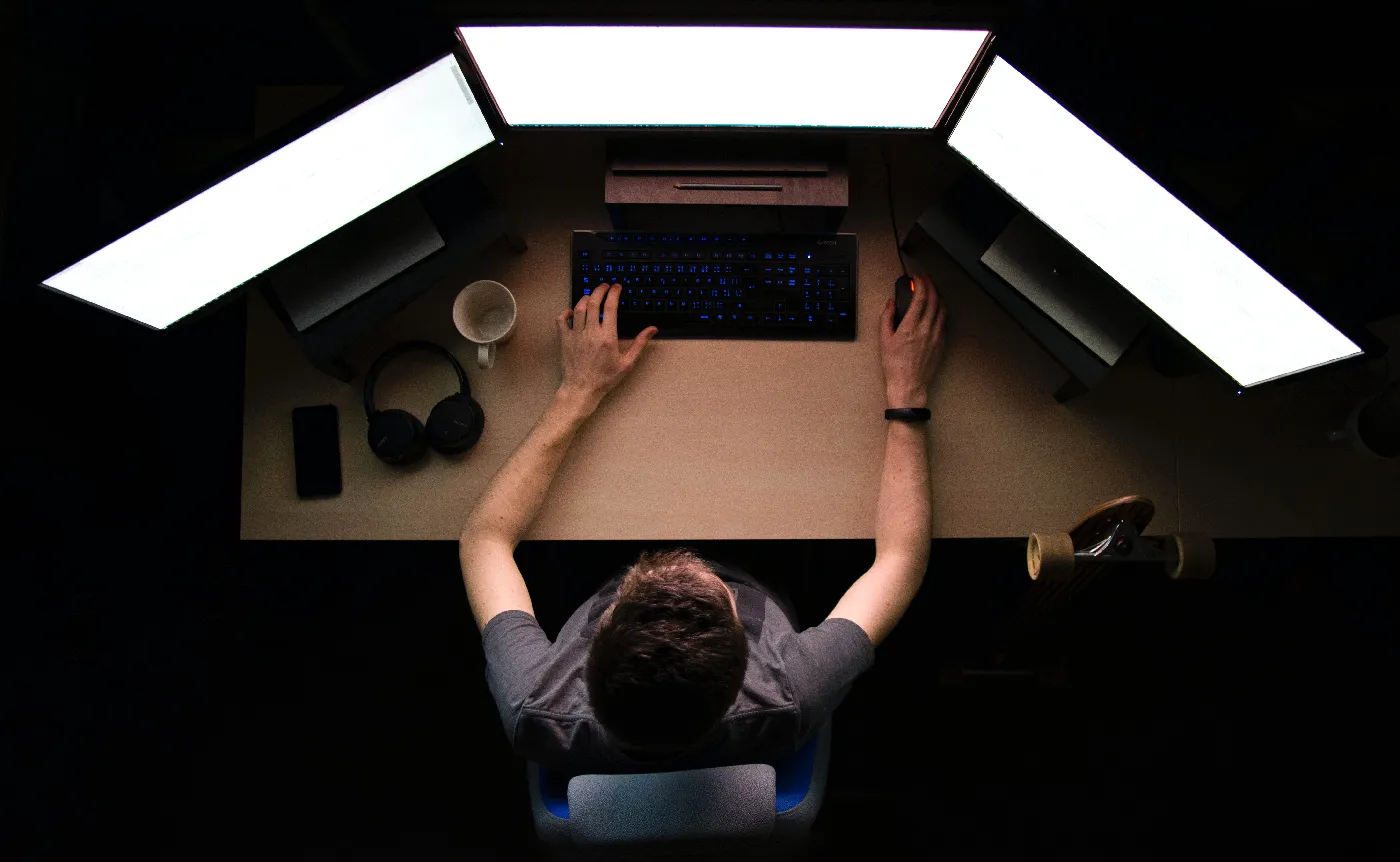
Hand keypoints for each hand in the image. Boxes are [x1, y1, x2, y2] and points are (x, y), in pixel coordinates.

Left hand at [556, 282, 657, 408]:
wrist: (582, 389)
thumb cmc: (605, 378)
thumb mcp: (627, 363)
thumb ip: (640, 343)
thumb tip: (652, 329)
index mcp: (607, 337)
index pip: (610, 307)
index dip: (614, 293)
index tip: (617, 287)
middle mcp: (591, 333)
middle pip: (593, 302)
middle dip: (599, 289)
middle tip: (605, 285)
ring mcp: (576, 335)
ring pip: (578, 308)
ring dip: (585, 298)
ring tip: (591, 296)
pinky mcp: (565, 340)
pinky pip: (561, 319)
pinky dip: (566, 312)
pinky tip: (572, 312)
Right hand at [880, 273, 945, 408]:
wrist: (909, 385)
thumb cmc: (894, 366)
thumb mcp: (884, 340)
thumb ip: (886, 318)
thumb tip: (890, 303)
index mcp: (910, 327)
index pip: (920, 298)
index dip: (921, 284)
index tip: (917, 277)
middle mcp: (926, 329)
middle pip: (934, 300)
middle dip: (931, 285)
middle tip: (926, 279)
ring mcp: (936, 336)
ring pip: (942, 309)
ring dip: (938, 296)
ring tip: (933, 291)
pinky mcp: (942, 343)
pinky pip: (944, 322)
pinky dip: (941, 311)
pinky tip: (937, 309)